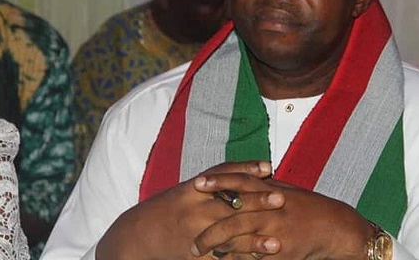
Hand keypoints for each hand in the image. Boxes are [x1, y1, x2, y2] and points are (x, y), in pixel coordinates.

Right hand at [96, 161, 282, 259]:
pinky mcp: (195, 256)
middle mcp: (194, 210)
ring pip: (228, 237)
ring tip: (276, 243)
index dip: (246, 171)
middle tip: (281, 198)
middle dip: (257, 202)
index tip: (268, 168)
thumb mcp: (187, 189)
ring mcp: (194, 235)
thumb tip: (246, 173)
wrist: (136, 235)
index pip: (224, 177)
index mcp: (193, 190)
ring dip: (253, 241)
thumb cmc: (167, 208)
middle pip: (230, 204)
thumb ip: (215, 182)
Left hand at [192, 176, 378, 259]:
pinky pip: (253, 257)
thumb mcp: (286, 190)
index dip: (217, 182)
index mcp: (271, 191)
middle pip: (232, 217)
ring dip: (217, 248)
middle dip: (209, 229)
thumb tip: (241, 177)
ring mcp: (275, 231)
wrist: (336, 228)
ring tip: (198, 252)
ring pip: (239, 239)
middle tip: (192, 239)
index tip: (196, 183)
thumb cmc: (309, 207)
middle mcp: (271, 210)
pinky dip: (236, 259)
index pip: (240, 182)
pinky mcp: (281, 251)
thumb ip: (263, 186)